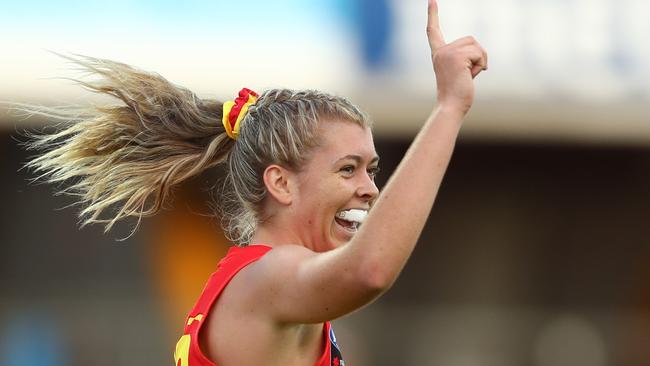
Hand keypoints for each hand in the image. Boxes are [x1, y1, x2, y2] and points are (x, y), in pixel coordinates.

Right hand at [427, 0, 487, 115]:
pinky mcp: (457, 57)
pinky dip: (481, 65)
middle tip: (468, 74)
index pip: (433, 31)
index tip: (431, 0)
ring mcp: (448, 53)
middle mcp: (441, 51)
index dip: (433, 14)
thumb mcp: (460, 73)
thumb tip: (481, 57)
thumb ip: (465, 60)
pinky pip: (479, 53)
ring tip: (469, 76)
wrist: (451, 105)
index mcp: (438, 54)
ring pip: (476, 46)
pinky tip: (471, 77)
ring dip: (480, 61)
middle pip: (470, 40)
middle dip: (477, 56)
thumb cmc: (457, 95)